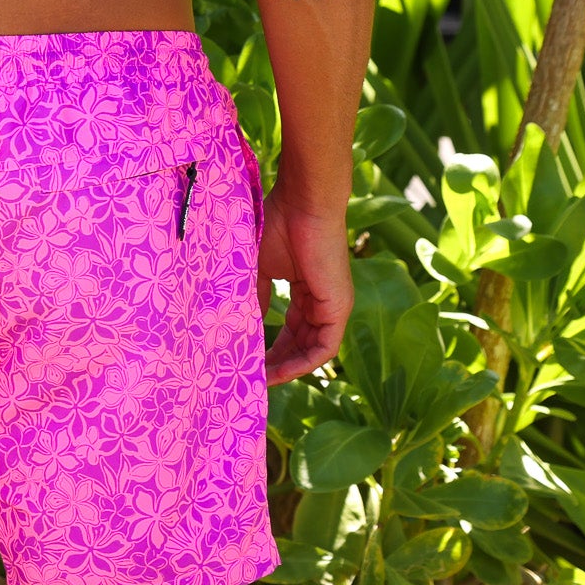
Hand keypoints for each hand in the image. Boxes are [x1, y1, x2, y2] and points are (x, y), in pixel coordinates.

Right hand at [256, 181, 353, 383]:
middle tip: (252, 378)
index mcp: (306, 289)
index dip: (271, 348)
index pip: (291, 329)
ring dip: (287, 368)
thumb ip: (257, 297)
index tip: (248, 361)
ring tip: (261, 380)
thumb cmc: (279, 225)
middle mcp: (322, 301)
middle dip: (277, 363)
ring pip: (312, 350)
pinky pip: (324, 348)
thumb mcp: (260, 268)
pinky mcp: (339, 308)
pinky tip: (280, 373)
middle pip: (300, 343)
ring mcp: (333, 306)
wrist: (302, 204)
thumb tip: (246, 325)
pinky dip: (303, 364)